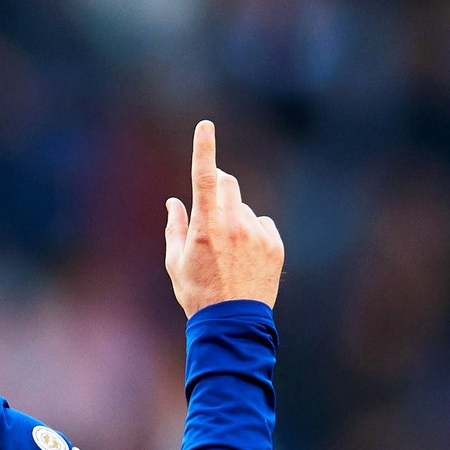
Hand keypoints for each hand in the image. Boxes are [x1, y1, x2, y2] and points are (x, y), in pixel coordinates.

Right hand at [163, 121, 283, 317]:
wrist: (233, 323)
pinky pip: (262, 224)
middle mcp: (234, 225)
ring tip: (227, 251)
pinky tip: (244, 257)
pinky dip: (252, 232)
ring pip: (244, 207)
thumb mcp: (175, 261)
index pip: (205, 177)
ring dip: (233, 216)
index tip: (206, 126)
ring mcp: (258, 234)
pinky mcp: (275, 245)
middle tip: (210, 208)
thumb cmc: (197, 292)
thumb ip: (175, 226)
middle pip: (229, 183)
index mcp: (206, 226)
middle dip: (218, 185)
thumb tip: (174, 201)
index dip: (204, 149)